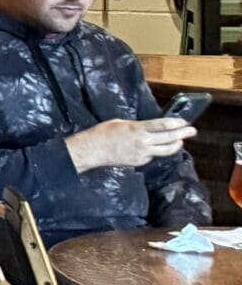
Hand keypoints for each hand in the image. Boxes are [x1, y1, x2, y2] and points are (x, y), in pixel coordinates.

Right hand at [65, 116, 193, 171]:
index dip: (176, 123)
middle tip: (192, 130)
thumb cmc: (103, 133)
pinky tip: (158, 148)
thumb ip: (138, 126)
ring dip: (175, 145)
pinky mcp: (139, 162)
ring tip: (181, 141)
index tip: (184, 121)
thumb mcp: (120, 122)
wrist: (92, 151)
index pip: (162, 126)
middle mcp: (143, 143)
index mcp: (137, 129)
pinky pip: (153, 156)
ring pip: (165, 150)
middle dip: (182, 134)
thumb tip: (149, 128)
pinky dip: (158, 151)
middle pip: (169, 138)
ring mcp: (142, 154)